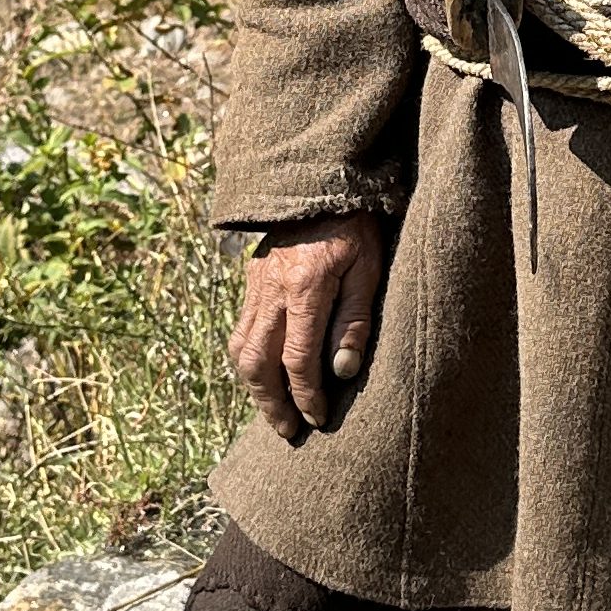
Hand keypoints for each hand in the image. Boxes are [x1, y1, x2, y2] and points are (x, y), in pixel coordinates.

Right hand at [232, 214, 389, 441]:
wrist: (324, 180)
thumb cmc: (358, 225)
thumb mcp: (370, 269)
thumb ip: (355, 321)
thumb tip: (341, 372)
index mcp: (304, 287)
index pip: (298, 359)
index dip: (307, 395)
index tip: (318, 418)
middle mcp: (271, 289)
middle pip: (257, 362)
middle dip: (271, 403)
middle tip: (287, 430)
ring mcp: (256, 284)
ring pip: (240, 348)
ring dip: (254, 387)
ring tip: (273, 412)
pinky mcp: (252, 279)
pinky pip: (240, 329)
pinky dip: (249, 360)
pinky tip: (264, 375)